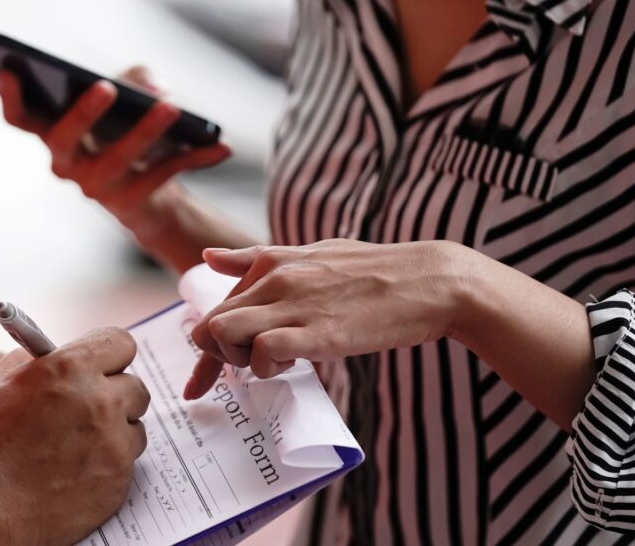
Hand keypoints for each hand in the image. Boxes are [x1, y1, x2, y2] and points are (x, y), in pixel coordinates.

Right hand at [0, 65, 231, 234]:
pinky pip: (162, 176)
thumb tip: (152, 91)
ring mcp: (95, 188)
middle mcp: (67, 164)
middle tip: (105, 87)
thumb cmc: (128, 132)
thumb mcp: (130, 95)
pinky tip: (220, 147)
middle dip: (83, 113)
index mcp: (55, 133)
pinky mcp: (129, 204)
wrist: (152, 193)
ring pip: (117, 159)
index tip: (10, 71)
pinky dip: (195, 158)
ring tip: (173, 106)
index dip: (11, 97)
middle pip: (63, 139)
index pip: (21, 118)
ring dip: (147, 131)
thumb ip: (136, 79)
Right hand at [0, 328, 150, 545]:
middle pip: (135, 388)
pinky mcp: (117, 481)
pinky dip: (107, 466)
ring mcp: (113, 445)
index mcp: (70, 369)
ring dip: (115, 433)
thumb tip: (62, 354)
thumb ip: (40, 359)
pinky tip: (75, 471)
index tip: (102, 365)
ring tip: (77, 446)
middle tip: (89, 409)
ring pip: (134, 428)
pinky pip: (127, 464)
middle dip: (115, 395)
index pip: (120, 343)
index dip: (110, 354)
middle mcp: (99, 402)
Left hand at [183, 240, 478, 398]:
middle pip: (210, 325)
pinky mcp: (316, 332)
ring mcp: (293, 304)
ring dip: (238, 361)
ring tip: (273, 365)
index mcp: (271, 261)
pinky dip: (265, 367)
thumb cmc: (375, 270)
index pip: (215, 308)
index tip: (204, 382)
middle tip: (248, 373)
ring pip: (223, 334)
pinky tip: (292, 366)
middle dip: (217, 360)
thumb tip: (209, 256)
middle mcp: (274, 279)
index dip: (206, 351)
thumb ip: (259, 258)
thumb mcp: (314, 252)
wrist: (430, 281)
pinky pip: (262, 352)